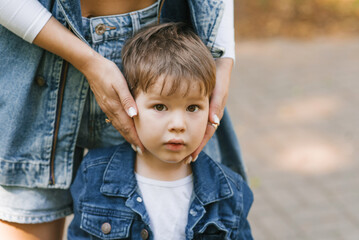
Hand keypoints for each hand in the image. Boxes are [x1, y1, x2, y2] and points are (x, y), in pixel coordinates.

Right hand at [33, 17, 143, 150]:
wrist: (91, 66)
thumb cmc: (108, 72)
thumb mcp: (120, 84)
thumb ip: (127, 100)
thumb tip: (134, 115)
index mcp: (115, 107)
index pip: (127, 127)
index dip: (135, 138)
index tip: (142, 148)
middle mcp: (110, 110)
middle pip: (123, 129)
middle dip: (132, 140)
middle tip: (140, 150)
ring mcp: (107, 108)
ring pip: (118, 126)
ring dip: (126, 135)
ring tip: (133, 143)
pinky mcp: (105, 104)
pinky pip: (114, 120)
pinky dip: (121, 127)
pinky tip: (123, 128)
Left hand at [187, 58, 233, 162]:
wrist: (219, 56)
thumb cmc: (219, 71)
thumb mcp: (219, 85)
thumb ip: (217, 102)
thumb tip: (213, 121)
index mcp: (215, 110)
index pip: (206, 133)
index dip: (198, 145)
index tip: (189, 158)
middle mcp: (210, 111)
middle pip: (201, 133)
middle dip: (194, 147)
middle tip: (184, 160)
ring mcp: (206, 107)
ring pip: (197, 127)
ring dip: (191, 140)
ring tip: (182, 152)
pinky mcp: (201, 101)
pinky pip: (194, 118)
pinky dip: (189, 127)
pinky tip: (181, 133)